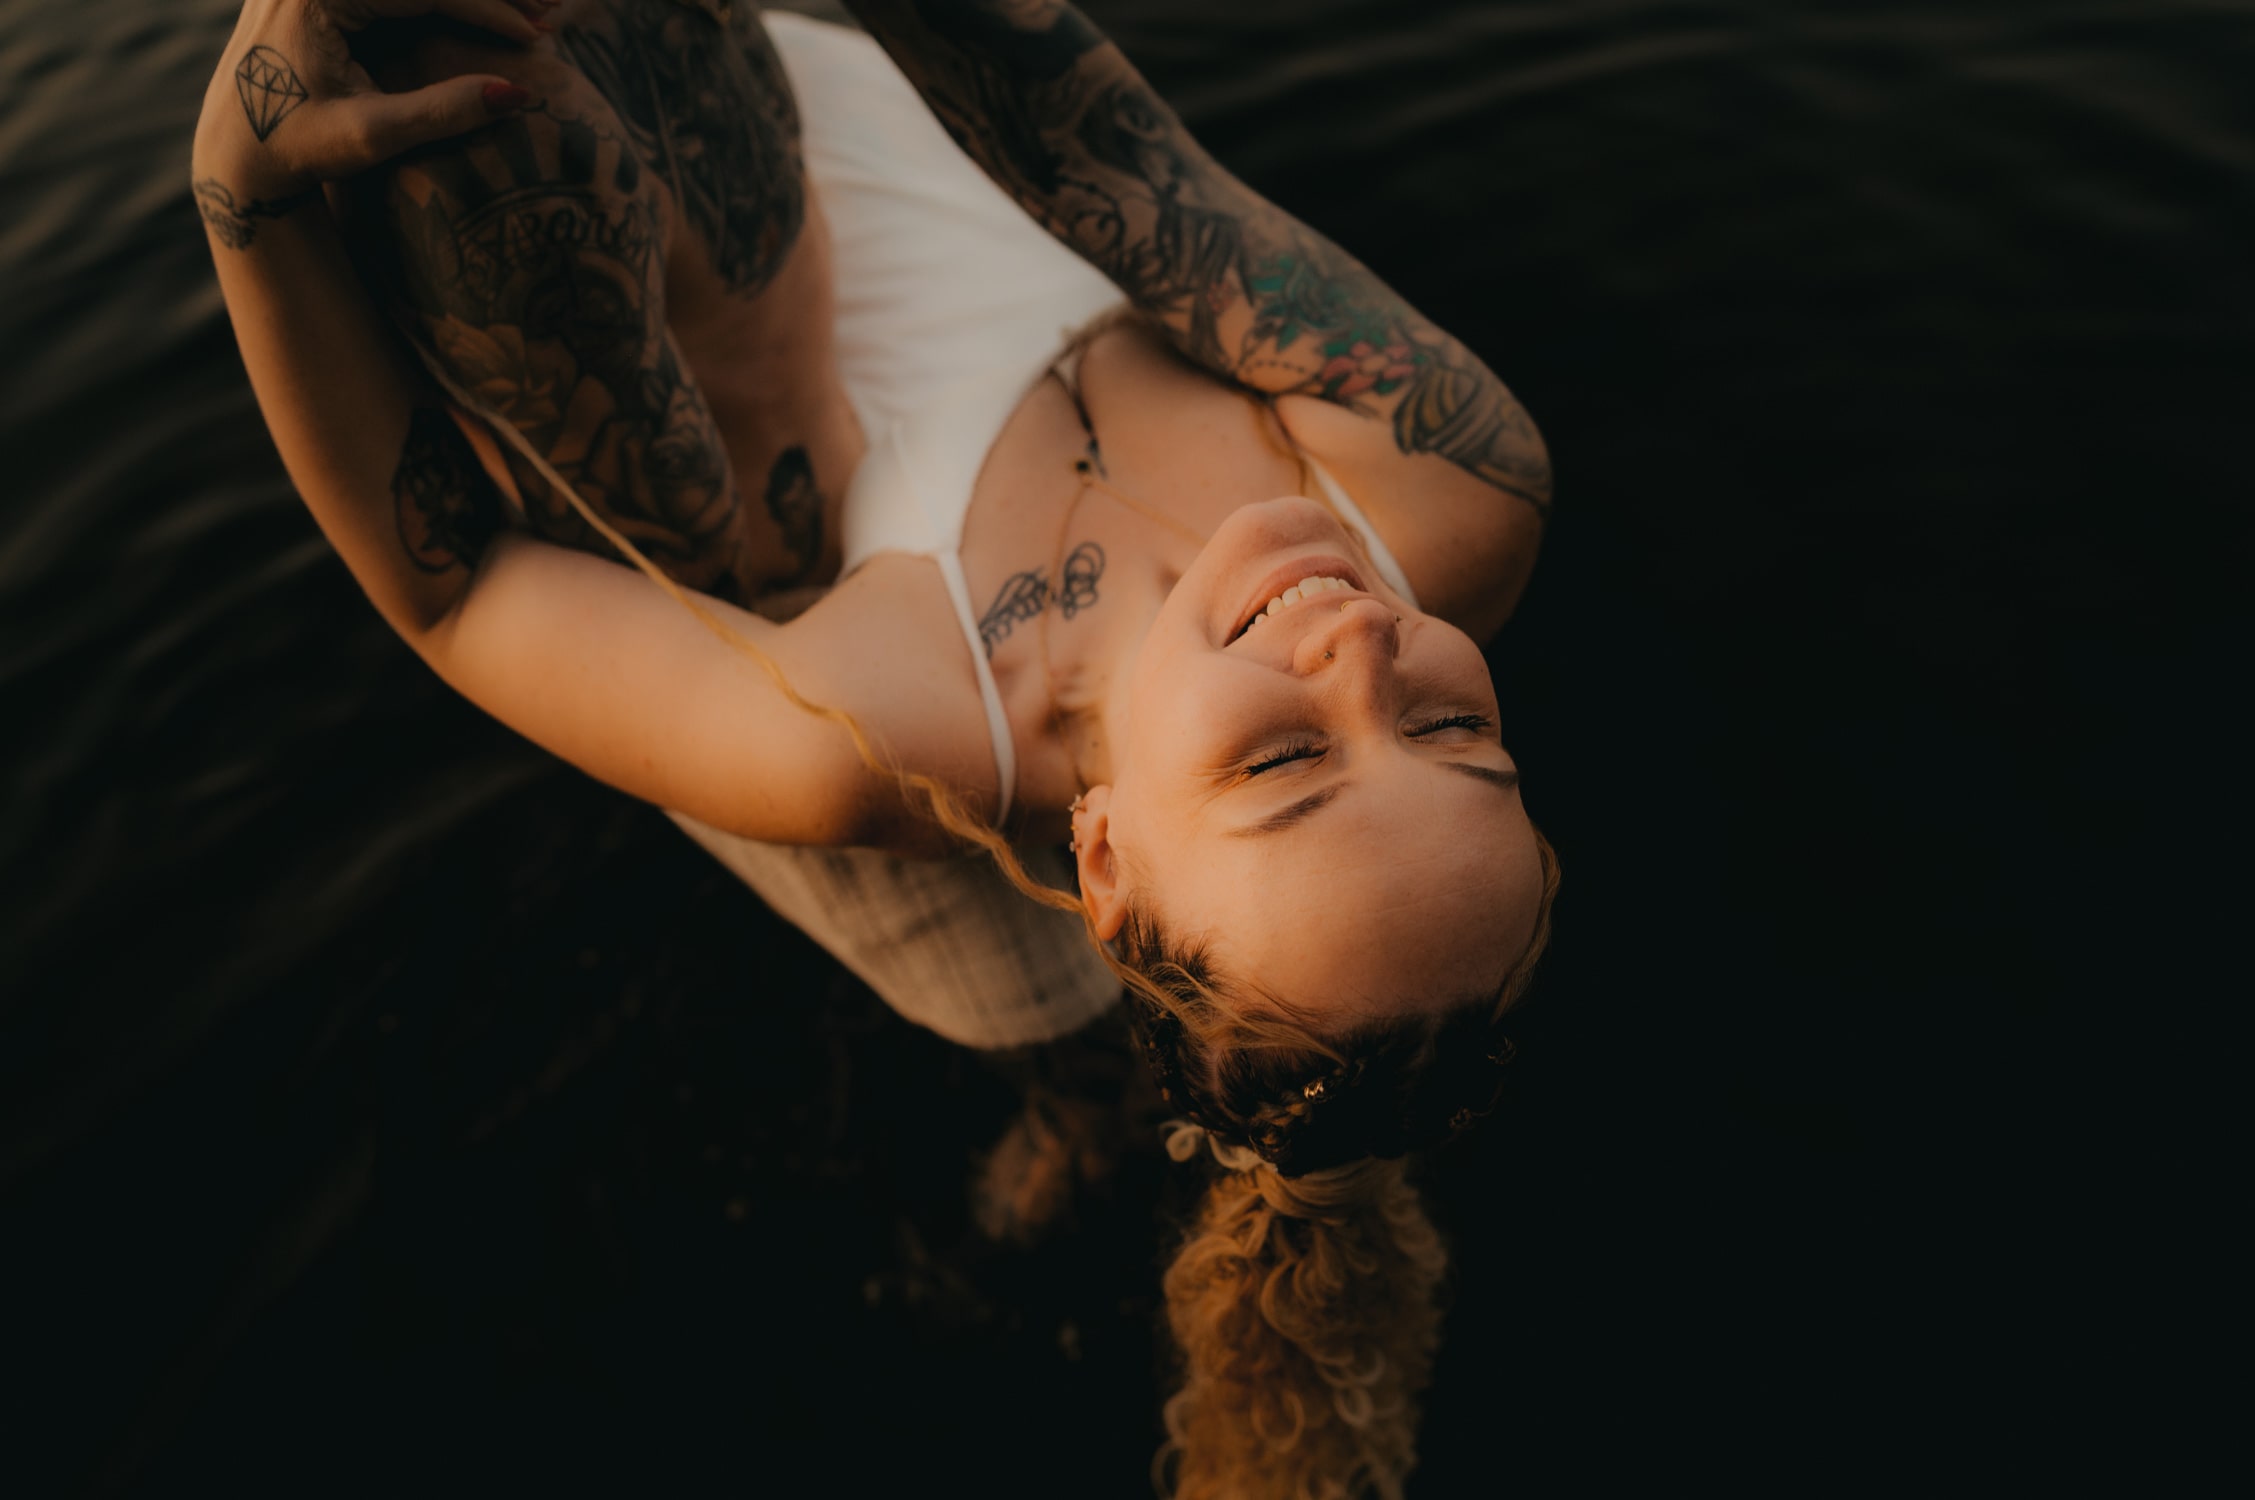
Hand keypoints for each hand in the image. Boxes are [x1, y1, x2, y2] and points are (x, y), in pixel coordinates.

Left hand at [194, 0, 556, 200]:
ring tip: (530, 11)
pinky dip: (441, 0)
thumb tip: (519, 93)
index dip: (489, 10)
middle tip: (552, 11)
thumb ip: (443, 111)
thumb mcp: (373, 136)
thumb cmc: (298, 148)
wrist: (235, 152)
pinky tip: (485, 13)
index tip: (539, 37)